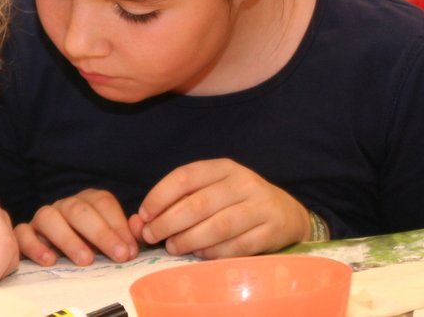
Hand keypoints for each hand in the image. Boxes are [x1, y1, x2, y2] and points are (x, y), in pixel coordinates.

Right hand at [15, 189, 138, 266]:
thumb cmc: (88, 244)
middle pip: (79, 210)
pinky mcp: (25, 233)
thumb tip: (139, 227)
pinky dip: (35, 246)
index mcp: (87, 201)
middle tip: (119, 255)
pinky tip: (50, 260)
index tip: (130, 250)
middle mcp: (64, 205)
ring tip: (86, 260)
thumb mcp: (110, 239)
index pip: (103, 202)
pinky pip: (24, 233)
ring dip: (68, 239)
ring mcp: (43, 217)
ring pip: (49, 217)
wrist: (54, 251)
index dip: (118, 225)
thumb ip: (126, 233)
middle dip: (101, 233)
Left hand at [136, 159, 309, 259]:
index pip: (185, 176)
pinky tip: (199, 255)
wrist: (285, 213)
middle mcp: (243, 182)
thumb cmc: (236, 201)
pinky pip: (237, 246)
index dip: (160, 196)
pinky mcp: (271, 231)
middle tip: (152, 236)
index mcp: (223, 167)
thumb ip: (176, 202)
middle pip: (199, 203)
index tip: (144, 215)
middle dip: (169, 222)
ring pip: (217, 226)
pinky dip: (214, 253)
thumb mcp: (211, 191)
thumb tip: (138, 221)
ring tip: (172, 247)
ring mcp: (260, 206)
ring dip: (189, 240)